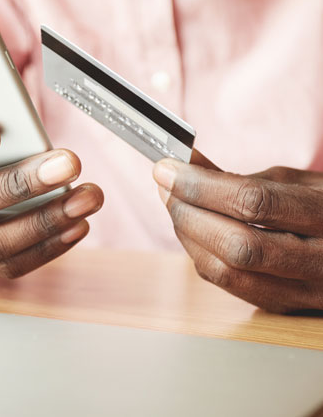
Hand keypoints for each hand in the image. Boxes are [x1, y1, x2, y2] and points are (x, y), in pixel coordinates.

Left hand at [153, 152, 322, 312]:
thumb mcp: (297, 182)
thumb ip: (242, 178)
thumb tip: (186, 166)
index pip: (254, 202)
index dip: (201, 186)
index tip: (167, 169)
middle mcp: (322, 261)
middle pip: (236, 246)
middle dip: (188, 212)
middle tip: (165, 186)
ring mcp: (305, 292)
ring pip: (227, 273)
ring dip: (187, 234)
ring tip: (174, 203)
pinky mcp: (285, 306)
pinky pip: (228, 285)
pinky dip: (200, 254)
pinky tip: (191, 229)